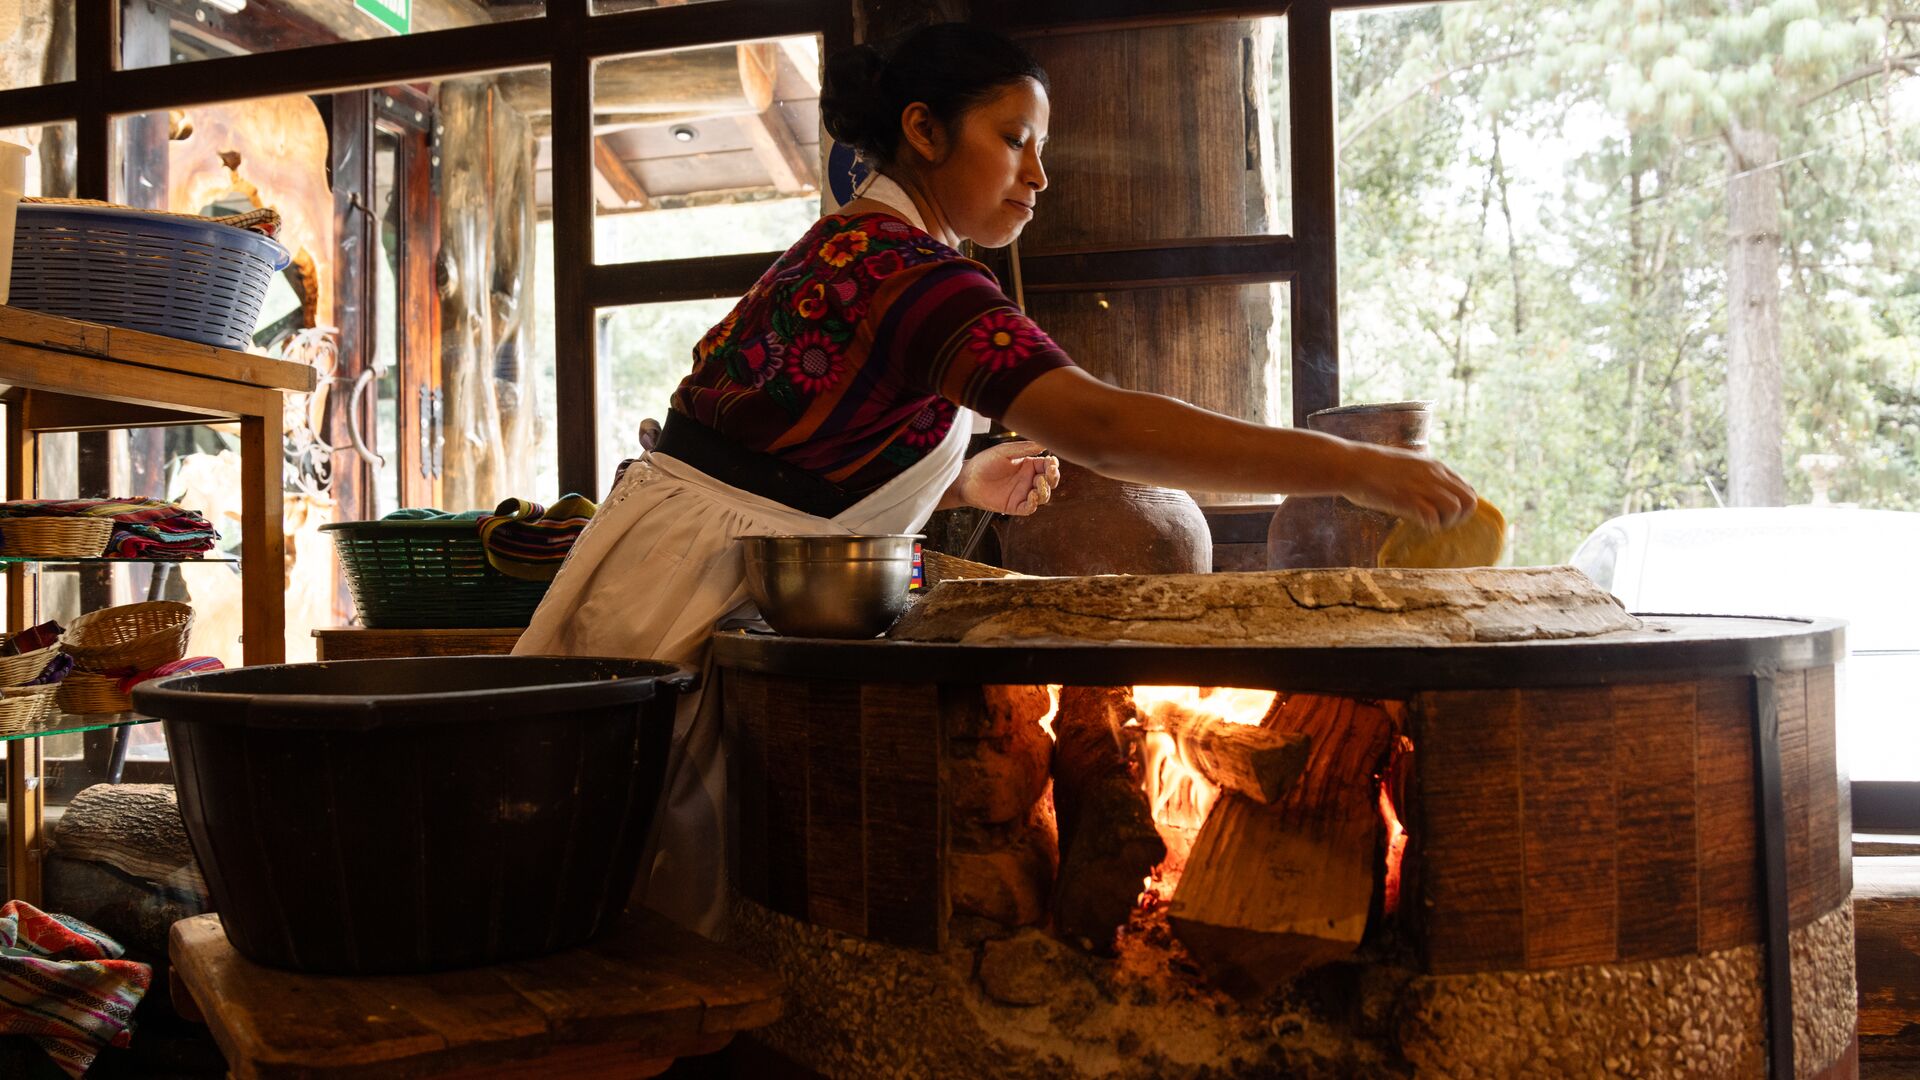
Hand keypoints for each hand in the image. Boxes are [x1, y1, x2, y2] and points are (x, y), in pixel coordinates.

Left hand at [956, 440, 1061, 515]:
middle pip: (1049, 482)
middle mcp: (1027, 479)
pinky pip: (1029, 508)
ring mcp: (1022, 493)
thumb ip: (1024, 448)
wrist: (966, 478)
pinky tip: (1031, 495)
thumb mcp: (1004, 451)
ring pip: (1043, 496)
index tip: (1052, 463)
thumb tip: (1044, 443)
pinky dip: (1034, 503)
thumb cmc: (983, 463)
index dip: (1053, 466)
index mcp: (1027, 465)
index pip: (1047, 466)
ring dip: (1045, 490)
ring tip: (1038, 482)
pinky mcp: (1014, 506)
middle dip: (1053, 478)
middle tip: (1049, 473)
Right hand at [1342, 444, 1478, 531]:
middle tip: (1440, 521)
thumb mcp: (1405, 463)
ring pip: (1457, 509)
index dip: (1459, 505)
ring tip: (1428, 524)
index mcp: (1435, 466)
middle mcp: (1434, 475)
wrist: (1351, 465)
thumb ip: (1420, 474)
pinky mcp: (1409, 500)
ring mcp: (1423, 487)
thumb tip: (1424, 489)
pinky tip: (1417, 524)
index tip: (1443, 512)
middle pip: (1470, 500)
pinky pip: (1434, 518)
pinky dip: (1429, 526)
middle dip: (1460, 516)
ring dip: (1446, 522)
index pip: (1467, 488)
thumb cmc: (1370, 466)